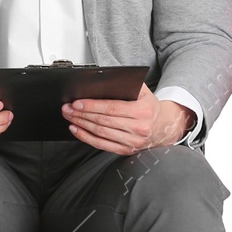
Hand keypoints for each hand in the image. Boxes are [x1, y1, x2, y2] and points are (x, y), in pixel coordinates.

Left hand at [63, 85, 194, 153]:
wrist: (164, 127)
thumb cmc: (149, 107)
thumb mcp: (144, 92)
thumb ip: (127, 84)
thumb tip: (104, 80)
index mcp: (142, 112)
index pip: (112, 108)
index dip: (92, 106)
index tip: (77, 103)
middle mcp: (138, 128)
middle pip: (103, 121)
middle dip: (82, 114)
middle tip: (68, 108)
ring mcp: (132, 142)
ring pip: (101, 133)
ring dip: (82, 125)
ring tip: (70, 117)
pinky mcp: (126, 150)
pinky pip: (102, 145)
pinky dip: (86, 138)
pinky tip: (77, 130)